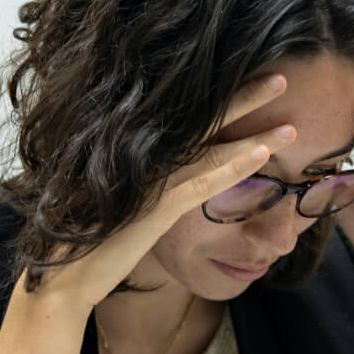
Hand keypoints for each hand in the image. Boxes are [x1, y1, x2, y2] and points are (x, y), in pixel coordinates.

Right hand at [23, 74, 297, 314]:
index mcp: (139, 154)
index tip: (253, 80)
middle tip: (281, 77)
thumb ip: (147, 184)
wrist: (62, 276)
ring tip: (291, 124)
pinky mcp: (154, 208)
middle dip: (245, 97)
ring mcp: (149, 180)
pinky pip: (202, 183)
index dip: (223, 99)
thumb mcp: (123, 205)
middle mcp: (145, 158)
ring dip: (254, 133)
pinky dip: (234, 166)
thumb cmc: (90, 240)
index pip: (190, 119)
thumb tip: (169, 175)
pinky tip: (263, 155)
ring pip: (211, 148)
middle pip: (203, 120)